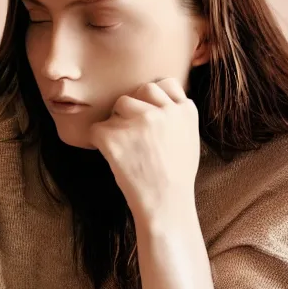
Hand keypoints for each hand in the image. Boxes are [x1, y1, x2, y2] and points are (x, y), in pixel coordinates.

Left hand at [90, 78, 199, 221]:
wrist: (164, 204)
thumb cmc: (176, 176)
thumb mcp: (189, 139)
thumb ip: (176, 116)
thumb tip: (158, 100)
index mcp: (184, 110)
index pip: (164, 84)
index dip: (153, 97)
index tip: (148, 111)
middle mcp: (163, 111)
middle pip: (140, 91)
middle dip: (134, 106)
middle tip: (133, 131)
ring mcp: (138, 121)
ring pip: (119, 104)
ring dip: (118, 120)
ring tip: (125, 145)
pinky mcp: (114, 135)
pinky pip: (98, 127)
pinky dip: (99, 140)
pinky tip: (110, 154)